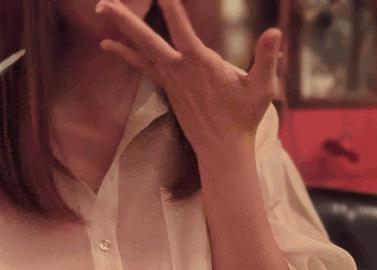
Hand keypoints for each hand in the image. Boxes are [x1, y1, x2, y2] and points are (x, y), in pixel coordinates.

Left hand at [97, 0, 281, 154]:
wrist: (222, 148)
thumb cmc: (244, 117)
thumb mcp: (262, 87)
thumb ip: (267, 58)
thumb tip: (275, 32)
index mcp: (201, 64)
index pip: (182, 29)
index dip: (171, 8)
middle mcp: (179, 70)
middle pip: (147, 41)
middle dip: (125, 21)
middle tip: (102, 3)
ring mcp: (170, 80)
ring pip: (141, 50)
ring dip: (121, 30)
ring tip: (101, 10)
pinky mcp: (168, 88)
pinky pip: (142, 66)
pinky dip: (126, 54)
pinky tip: (109, 44)